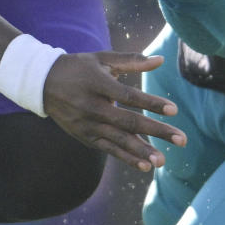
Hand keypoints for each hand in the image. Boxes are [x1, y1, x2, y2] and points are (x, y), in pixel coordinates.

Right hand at [42, 52, 184, 171]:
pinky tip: (145, 165)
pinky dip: (127, 158)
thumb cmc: (78, 67)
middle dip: (157, 131)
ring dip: (142, 151)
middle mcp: (92, 106)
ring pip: (119, 140)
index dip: (152, 103)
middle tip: (182, 139)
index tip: (174, 110)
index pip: (129, 96)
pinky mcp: (85, 137)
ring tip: (163, 160)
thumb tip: (160, 60)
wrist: (42, 84)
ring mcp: (88, 124)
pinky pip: (110, 149)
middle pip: (129, 121)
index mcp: (98, 84)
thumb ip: (132, 60)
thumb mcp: (102, 59)